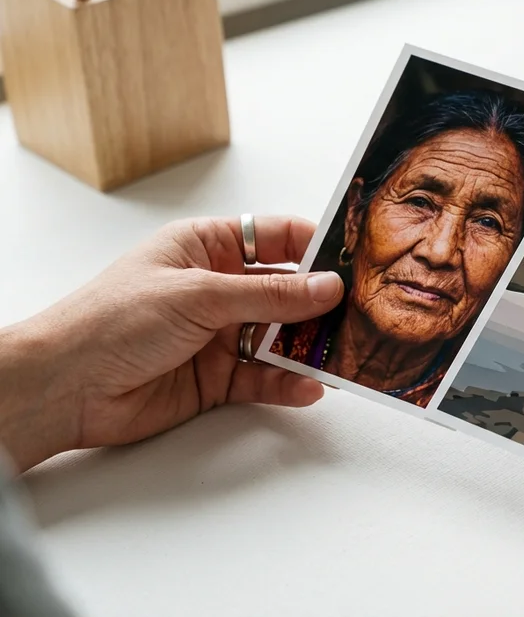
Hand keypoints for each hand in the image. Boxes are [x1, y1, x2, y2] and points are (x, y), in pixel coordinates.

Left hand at [0, 216, 343, 470]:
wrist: (65, 387)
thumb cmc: (111, 321)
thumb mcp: (199, 294)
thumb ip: (269, 295)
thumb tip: (326, 286)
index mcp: (205, 247)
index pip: (274, 237)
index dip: (314, 245)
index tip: (353, 258)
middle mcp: (216, 287)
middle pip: (285, 290)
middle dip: (320, 303)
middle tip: (358, 313)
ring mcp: (218, 333)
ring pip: (281, 337)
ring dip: (309, 347)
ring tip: (341, 356)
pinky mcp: (217, 377)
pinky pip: (265, 376)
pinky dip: (288, 382)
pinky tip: (308, 386)